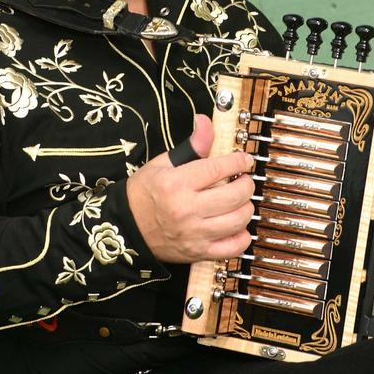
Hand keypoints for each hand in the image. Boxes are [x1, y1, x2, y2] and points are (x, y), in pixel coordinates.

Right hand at [126, 114, 254, 263]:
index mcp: (176, 183)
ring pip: (238, 220)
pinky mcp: (199, 252)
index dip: (238, 162)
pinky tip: (237, 225)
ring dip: (246, 207)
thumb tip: (205, 121)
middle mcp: (187, 209)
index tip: (244, 159)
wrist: (126, 227)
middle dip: (246, 183)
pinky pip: (233, 247)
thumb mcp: (163, 163)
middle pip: (235, 195)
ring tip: (240, 200)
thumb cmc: (144, 192)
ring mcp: (195, 234)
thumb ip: (191, 145)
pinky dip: (242, 236)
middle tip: (243, 179)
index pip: (219, 169)